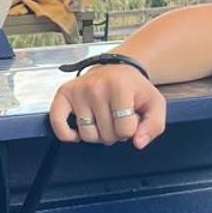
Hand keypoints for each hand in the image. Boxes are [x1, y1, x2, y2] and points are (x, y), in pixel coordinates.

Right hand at [48, 64, 165, 149]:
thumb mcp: (154, 104)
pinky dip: (67, 135)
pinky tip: (77, 133)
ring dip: (97, 134)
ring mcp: (78, 90)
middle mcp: (96, 87)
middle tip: (117, 118)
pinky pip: (57, 123)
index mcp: (120, 87)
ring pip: (87, 136)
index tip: (131, 117)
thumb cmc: (135, 89)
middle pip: (106, 136)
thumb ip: (154, 126)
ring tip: (103, 119)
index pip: (125, 130)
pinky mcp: (64, 93)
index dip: (131, 130)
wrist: (117, 69)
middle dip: (114, 133)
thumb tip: (138, 143)